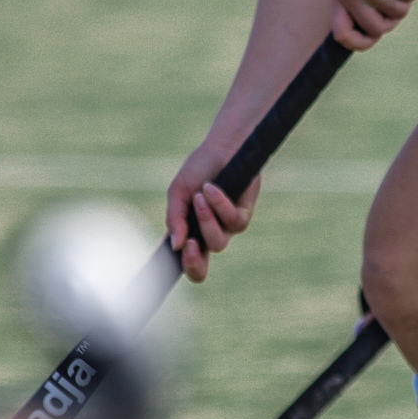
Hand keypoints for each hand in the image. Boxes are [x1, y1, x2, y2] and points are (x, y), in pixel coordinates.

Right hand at [165, 150, 260, 284]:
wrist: (222, 148)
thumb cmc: (198, 170)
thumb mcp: (178, 192)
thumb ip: (175, 218)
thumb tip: (176, 245)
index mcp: (189, 233)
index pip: (185, 262)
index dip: (181, 268)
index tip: (173, 259)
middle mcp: (208, 235)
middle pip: (201, 270)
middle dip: (194, 261)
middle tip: (189, 244)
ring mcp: (227, 228)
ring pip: (217, 243)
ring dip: (206, 220)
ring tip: (200, 196)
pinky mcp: (244, 215)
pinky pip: (234, 222)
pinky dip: (220, 205)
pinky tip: (211, 189)